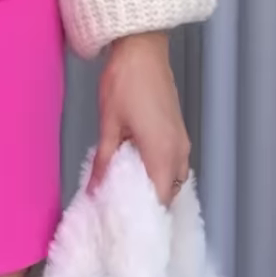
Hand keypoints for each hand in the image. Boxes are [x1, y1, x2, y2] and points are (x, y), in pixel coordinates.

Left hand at [90, 30, 190, 206]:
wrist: (142, 49)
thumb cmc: (125, 83)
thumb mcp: (109, 125)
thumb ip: (104, 161)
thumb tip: (94, 190)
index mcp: (163, 154)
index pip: (161, 200)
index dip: (146, 217)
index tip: (127, 227)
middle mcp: (179, 151)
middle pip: (169, 192)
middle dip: (149, 204)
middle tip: (122, 212)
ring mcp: (181, 140)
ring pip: (173, 177)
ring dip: (154, 186)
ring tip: (126, 193)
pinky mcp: (177, 130)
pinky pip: (173, 162)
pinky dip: (158, 171)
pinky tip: (136, 170)